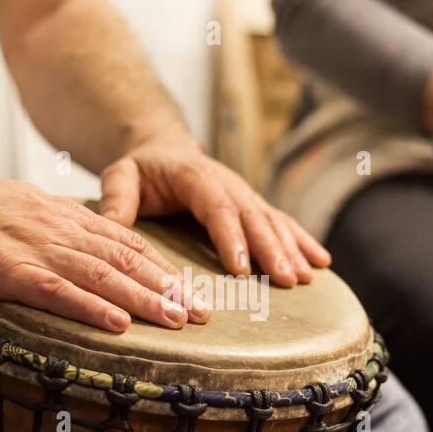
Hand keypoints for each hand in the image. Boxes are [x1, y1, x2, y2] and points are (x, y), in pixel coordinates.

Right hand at [0, 174, 206, 331]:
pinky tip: (118, 323)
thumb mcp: (25, 209)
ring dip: (144, 299)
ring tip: (178, 320)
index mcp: (65, 217)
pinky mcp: (8, 270)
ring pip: (102, 275)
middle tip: (204, 314)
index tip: (193, 291)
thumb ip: (60, 229)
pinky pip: (58, 291)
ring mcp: (35, 249)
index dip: (164, 268)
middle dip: (169, 288)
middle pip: (126, 259)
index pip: (127, 242)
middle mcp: (59, 230)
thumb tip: (89, 250)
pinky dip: (92, 307)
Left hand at [97, 134, 330, 286]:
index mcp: (197, 176)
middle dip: (272, 250)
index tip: (242, 268)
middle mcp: (228, 183)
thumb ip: (116, 197)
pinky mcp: (254, 206)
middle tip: (285, 281)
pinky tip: (321, 264)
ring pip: (273, 221)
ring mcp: (245, 194)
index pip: (218, 208)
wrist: (163, 150)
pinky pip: (282, 223)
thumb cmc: (140, 169)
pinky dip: (303, 242)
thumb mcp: (121, 176)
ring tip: (306, 278)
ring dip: (292, 250)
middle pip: (253, 217)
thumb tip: (111, 225)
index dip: (232, 237)